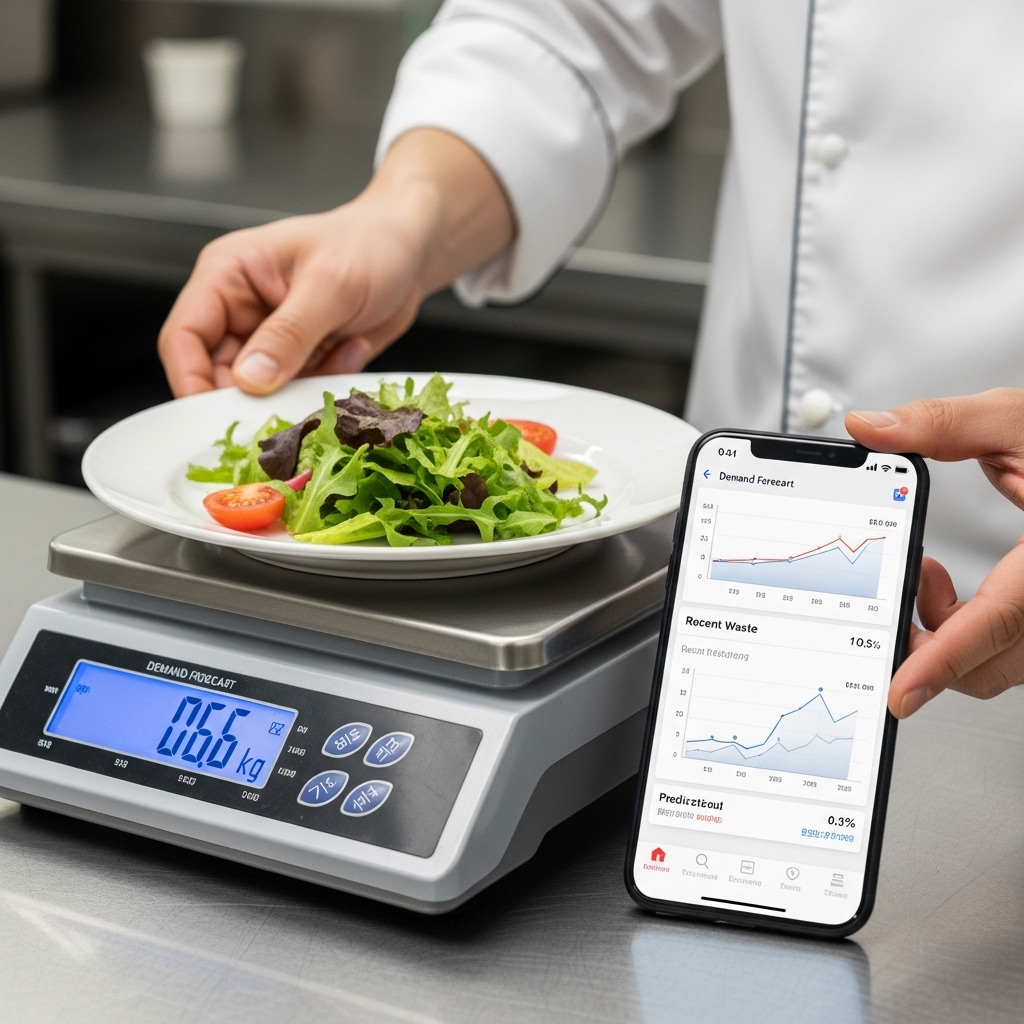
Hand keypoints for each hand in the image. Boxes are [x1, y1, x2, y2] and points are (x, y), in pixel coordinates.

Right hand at [158, 128, 514, 396]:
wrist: (412, 251)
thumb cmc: (371, 244)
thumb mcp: (330, 286)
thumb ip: (289, 335)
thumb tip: (250, 380)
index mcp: (228, 275)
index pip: (185, 335)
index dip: (190, 379)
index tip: (211, 416)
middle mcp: (240, 308)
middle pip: (216, 373)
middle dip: (251, 396)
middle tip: (286, 408)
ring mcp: (269, 337)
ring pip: (259, 391)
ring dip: (296, 389)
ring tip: (337, 355)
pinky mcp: (298, 359)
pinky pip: (296, 391)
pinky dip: (323, 383)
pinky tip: (351, 349)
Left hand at [846, 389, 1023, 717]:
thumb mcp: (1017, 420)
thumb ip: (943, 424)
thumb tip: (870, 429)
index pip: (999, 620)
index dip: (943, 660)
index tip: (900, 692)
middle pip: (991, 663)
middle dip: (929, 643)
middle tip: (899, 586)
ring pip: (999, 666)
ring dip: (948, 635)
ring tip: (926, 574)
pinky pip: (1008, 652)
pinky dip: (968, 632)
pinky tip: (947, 588)